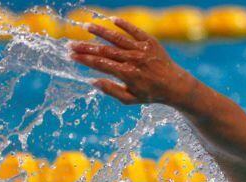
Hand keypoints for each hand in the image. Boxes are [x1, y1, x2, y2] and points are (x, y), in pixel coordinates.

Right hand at [69, 18, 195, 105]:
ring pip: (117, 38)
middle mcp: (133, 60)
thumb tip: (92, 81)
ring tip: (86, 27)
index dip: (84, 60)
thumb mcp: (130, 99)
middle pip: (104, 51)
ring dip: (100, 32)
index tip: (71, 56)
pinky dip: (124, 25)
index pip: (100, 64)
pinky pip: (135, 31)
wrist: (175, 85)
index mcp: (127, 74)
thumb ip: (111, 90)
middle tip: (70, 44)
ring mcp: (142, 49)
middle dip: (85, 47)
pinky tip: (112, 19)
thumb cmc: (150, 93)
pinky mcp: (151, 41)